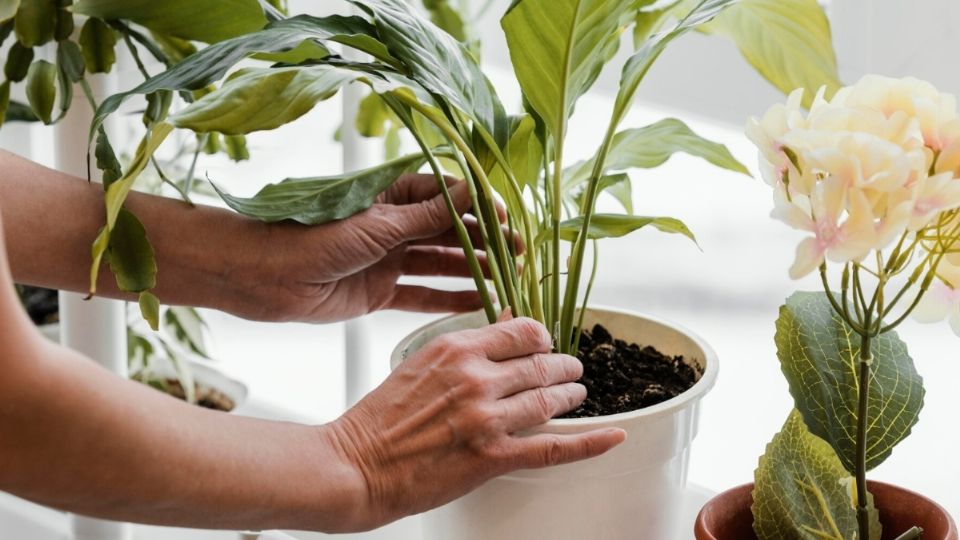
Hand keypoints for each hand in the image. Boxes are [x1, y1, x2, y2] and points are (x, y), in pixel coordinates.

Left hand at [249, 174, 506, 322]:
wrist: (263, 275)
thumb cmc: (312, 236)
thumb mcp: (375, 225)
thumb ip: (424, 216)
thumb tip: (470, 193)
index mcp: (391, 196)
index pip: (447, 196)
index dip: (479, 208)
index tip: (506, 221)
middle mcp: (393, 225)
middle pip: (449, 232)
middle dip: (485, 242)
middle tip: (519, 255)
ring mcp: (388, 259)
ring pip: (440, 264)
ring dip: (473, 272)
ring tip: (508, 281)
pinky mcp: (379, 291)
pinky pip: (421, 295)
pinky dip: (448, 300)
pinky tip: (478, 304)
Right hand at [321, 317, 626, 530]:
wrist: (356, 465)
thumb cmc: (380, 418)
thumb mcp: (419, 363)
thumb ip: (464, 346)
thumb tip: (504, 322)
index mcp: (456, 349)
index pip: (523, 330)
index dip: (543, 336)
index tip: (547, 343)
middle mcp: (476, 378)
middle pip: (543, 363)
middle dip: (565, 366)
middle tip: (572, 370)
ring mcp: (487, 418)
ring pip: (551, 400)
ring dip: (572, 396)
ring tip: (577, 395)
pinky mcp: (492, 457)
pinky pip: (554, 447)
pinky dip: (590, 442)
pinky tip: (612, 434)